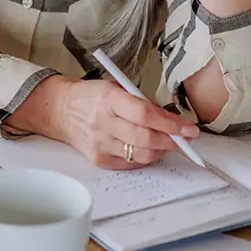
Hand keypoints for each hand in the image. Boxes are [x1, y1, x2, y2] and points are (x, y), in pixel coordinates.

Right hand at [15, 76, 198, 168]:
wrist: (62, 110)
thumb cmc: (92, 97)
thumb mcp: (116, 88)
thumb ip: (141, 102)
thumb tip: (172, 121)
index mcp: (108, 99)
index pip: (146, 115)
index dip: (171, 124)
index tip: (189, 129)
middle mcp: (102, 122)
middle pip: (145, 138)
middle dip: (172, 141)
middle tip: (185, 139)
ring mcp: (99, 143)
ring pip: (141, 154)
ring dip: (161, 150)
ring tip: (167, 142)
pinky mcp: (98, 158)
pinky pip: (130, 163)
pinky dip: (144, 157)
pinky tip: (148, 148)